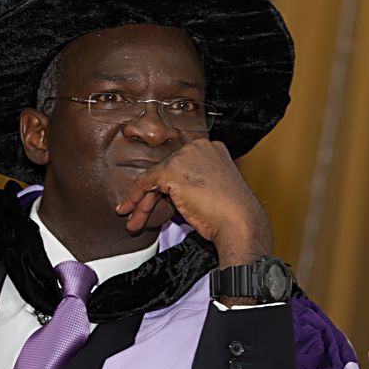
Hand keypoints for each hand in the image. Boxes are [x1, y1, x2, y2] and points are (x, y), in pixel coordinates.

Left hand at [115, 138, 273, 266]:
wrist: (239, 222)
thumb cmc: (233, 213)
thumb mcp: (214, 190)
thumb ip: (195, 184)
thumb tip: (171, 195)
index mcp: (213, 149)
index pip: (181, 165)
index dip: (168, 186)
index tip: (160, 201)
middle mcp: (199, 147)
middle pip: (167, 171)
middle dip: (153, 196)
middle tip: (142, 214)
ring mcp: (185, 156)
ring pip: (155, 178)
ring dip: (142, 202)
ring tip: (134, 219)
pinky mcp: (172, 170)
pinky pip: (146, 183)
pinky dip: (135, 197)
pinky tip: (129, 210)